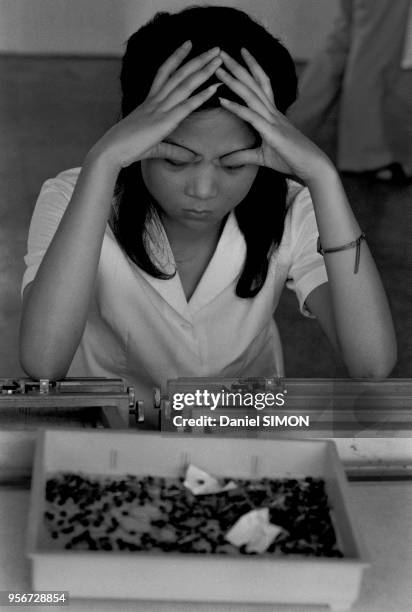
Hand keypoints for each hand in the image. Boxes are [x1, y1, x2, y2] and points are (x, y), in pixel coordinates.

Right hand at [92, 42, 222, 169]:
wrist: (111, 151)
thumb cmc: (126, 148)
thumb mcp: (154, 148)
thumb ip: (175, 151)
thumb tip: (194, 158)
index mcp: (148, 103)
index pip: (164, 73)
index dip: (177, 57)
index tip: (188, 44)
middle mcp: (154, 101)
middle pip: (179, 74)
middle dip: (198, 59)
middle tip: (216, 48)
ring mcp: (159, 110)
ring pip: (184, 84)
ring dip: (203, 70)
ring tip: (219, 59)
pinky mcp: (163, 122)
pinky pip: (185, 106)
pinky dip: (200, 96)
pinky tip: (214, 87)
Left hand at [215, 49, 331, 182]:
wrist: (313, 167)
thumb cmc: (291, 160)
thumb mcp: (262, 158)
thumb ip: (242, 156)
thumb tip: (221, 160)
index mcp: (273, 114)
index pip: (261, 85)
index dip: (250, 68)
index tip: (238, 55)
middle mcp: (273, 112)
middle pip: (254, 83)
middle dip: (237, 66)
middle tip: (221, 51)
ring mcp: (273, 121)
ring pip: (251, 94)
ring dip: (233, 80)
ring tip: (218, 67)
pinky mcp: (272, 133)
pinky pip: (251, 117)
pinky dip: (236, 107)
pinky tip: (222, 100)